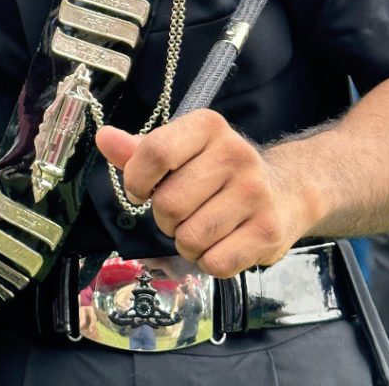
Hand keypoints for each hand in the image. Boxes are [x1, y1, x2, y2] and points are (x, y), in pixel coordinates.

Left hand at [96, 110, 312, 277]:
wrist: (285, 191)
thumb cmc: (216, 170)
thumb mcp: (179, 151)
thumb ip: (138, 150)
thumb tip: (104, 138)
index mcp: (208, 126)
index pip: (156, 152)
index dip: (137, 180)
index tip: (140, 190)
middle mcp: (235, 154)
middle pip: (169, 203)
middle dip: (163, 217)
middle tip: (177, 213)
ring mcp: (256, 193)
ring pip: (189, 237)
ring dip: (184, 242)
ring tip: (199, 227)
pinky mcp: (268, 231)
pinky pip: (215, 262)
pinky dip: (207, 261)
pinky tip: (219, 244)